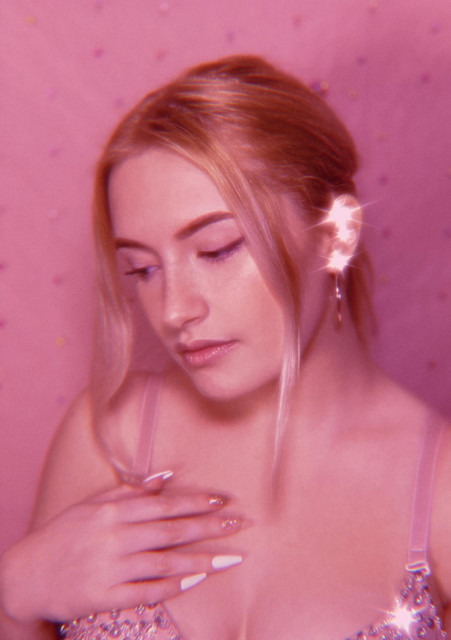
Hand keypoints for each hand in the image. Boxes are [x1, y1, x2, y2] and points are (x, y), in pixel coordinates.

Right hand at [0, 479, 243, 623]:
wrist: (27, 574)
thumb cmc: (64, 534)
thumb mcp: (93, 505)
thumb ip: (130, 491)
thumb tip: (167, 476)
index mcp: (112, 511)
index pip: (163, 504)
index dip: (194, 501)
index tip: (221, 500)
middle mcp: (114, 537)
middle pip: (171, 531)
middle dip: (208, 527)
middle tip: (239, 524)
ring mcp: (111, 568)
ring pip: (165, 563)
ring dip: (201, 560)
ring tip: (230, 559)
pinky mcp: (105, 596)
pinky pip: (146, 592)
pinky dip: (172, 587)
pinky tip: (195, 581)